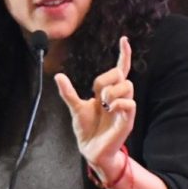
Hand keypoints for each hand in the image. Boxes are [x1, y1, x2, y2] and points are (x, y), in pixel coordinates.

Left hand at [54, 36, 134, 168]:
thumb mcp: (75, 107)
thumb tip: (58, 76)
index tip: (124, 39)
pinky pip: (129, 103)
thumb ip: (68, 92)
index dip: (123, 54)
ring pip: (127, 85)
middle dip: (107, 79)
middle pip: (120, 74)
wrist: (91, 149)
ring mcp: (124, 107)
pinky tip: (110, 108)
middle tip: (98, 97)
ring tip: (104, 105)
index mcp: (107, 92)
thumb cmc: (87, 128)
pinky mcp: (127, 119)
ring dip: (111, 92)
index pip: (120, 69)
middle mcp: (118, 97)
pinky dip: (118, 102)